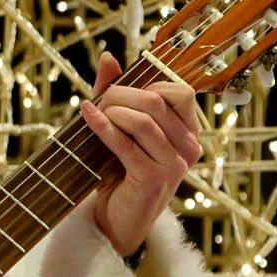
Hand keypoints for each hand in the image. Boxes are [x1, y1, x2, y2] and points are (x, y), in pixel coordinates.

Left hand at [81, 50, 202, 256]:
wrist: (115, 219)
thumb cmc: (119, 171)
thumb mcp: (120, 129)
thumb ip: (116, 94)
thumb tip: (108, 57)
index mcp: (189, 133)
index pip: (181, 92)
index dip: (149, 85)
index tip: (121, 93)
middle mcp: (190, 148)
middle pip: (158, 102)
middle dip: (122, 95)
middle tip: (99, 101)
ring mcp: (174, 165)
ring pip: (144, 120)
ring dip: (112, 110)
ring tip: (93, 112)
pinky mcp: (153, 179)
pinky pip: (126, 143)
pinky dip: (103, 126)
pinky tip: (87, 115)